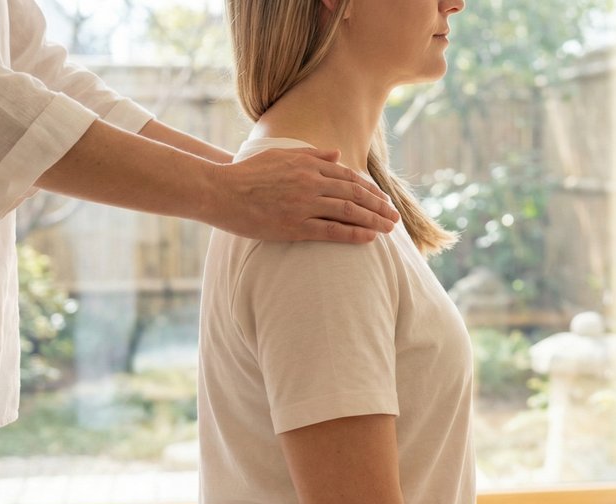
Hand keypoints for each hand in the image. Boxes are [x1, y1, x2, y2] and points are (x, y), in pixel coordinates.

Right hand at [206, 147, 399, 242]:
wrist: (220, 191)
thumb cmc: (248, 174)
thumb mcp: (280, 156)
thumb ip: (310, 155)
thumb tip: (337, 154)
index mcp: (307, 166)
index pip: (348, 177)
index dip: (369, 189)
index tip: (383, 199)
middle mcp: (310, 183)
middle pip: (354, 194)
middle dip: (378, 205)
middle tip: (395, 217)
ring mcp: (303, 205)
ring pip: (348, 211)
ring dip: (372, 220)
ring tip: (389, 229)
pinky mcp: (294, 226)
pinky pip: (331, 231)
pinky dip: (353, 233)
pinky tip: (369, 238)